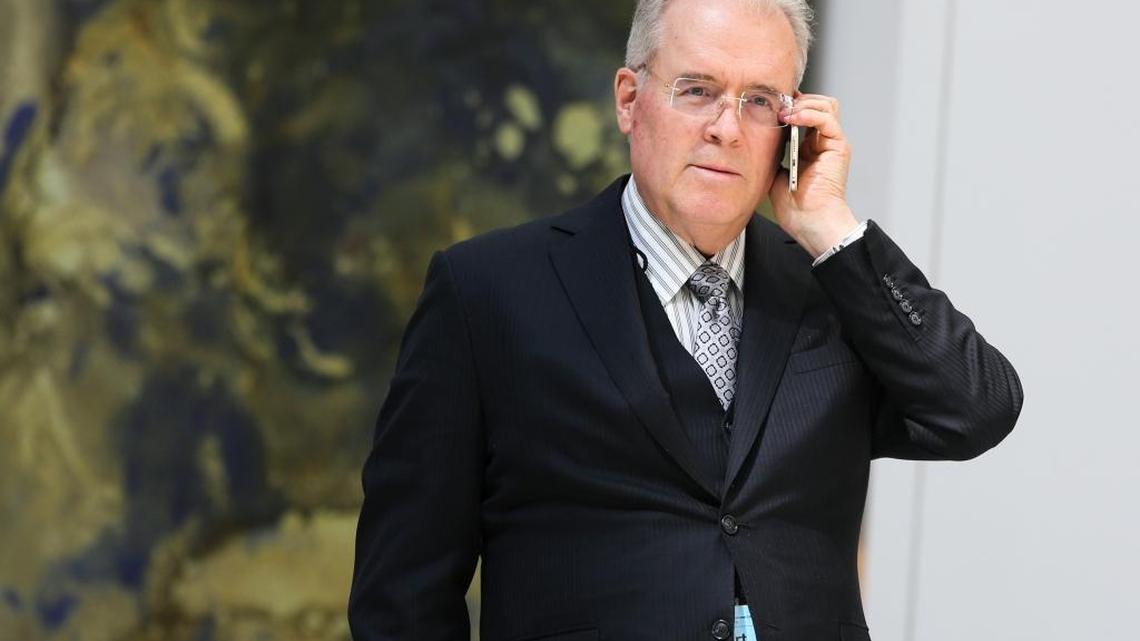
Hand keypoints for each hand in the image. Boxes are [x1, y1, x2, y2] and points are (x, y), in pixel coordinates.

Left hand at [769, 92, 858, 257]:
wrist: (810, 223)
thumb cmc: (795, 207)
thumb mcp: (774, 173)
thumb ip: (771, 154)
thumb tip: (756, 139)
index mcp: (810, 148)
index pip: (805, 113)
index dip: (789, 105)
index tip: (769, 106)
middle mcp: (823, 142)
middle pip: (820, 103)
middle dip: (797, 100)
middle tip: (777, 106)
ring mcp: (832, 144)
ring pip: (826, 105)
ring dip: (802, 105)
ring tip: (783, 114)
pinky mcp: (838, 147)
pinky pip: (826, 119)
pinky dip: (808, 114)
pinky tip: (791, 119)